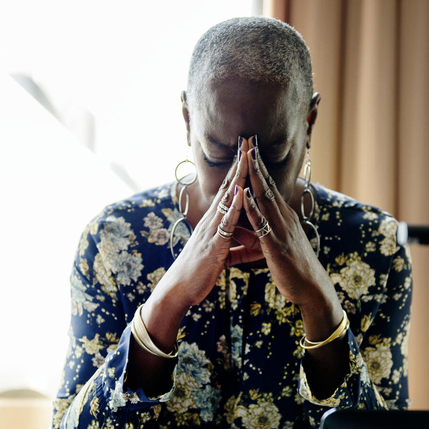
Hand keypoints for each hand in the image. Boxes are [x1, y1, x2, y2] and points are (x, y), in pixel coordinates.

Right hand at [159, 145, 248, 308]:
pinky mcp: (213, 244)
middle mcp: (212, 221)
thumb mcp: (220, 255)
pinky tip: (241, 193)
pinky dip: (234, 207)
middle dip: (239, 163)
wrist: (179, 289)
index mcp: (215, 222)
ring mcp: (211, 231)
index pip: (229, 191)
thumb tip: (248, 242)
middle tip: (249, 139)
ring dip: (238, 177)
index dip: (239, 170)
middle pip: (228, 186)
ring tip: (247, 156)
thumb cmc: (198, 272)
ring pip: (227, 199)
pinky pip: (225, 223)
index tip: (248, 150)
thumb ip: (234, 245)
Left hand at [238, 137, 341, 330]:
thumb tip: (238, 227)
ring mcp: (282, 229)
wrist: (311, 289)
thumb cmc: (291, 268)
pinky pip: (262, 223)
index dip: (258, 167)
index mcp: (282, 217)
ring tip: (245, 156)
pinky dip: (252, 207)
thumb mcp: (269, 247)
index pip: (268, 186)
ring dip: (255, 177)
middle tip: (247, 139)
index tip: (248, 147)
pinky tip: (244, 194)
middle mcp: (284, 218)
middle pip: (267, 185)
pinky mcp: (277, 245)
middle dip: (256, 162)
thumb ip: (253, 235)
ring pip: (265, 198)